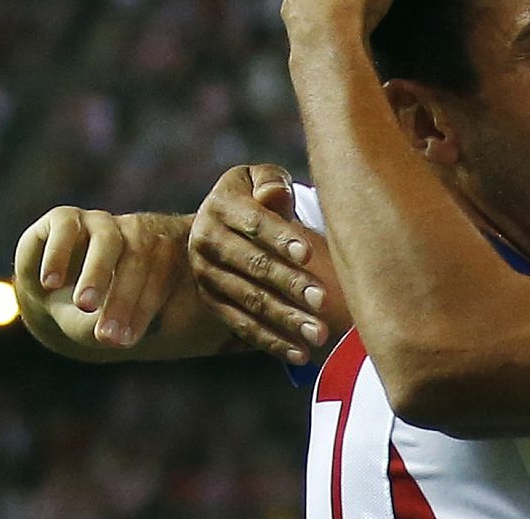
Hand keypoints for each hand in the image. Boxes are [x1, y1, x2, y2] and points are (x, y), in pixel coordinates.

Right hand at [14, 207, 189, 349]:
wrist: (49, 293)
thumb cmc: (90, 313)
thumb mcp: (104, 325)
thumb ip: (117, 326)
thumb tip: (132, 333)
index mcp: (159, 255)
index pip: (163, 274)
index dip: (145, 307)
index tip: (126, 340)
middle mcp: (134, 233)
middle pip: (139, 257)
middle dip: (124, 297)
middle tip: (108, 331)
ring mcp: (102, 223)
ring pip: (107, 240)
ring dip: (97, 273)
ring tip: (85, 304)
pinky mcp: (65, 217)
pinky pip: (66, 227)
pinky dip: (58, 254)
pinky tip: (51, 283)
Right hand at [188, 164, 349, 364]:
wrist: (221, 221)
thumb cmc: (258, 193)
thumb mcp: (259, 177)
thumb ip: (271, 183)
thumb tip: (274, 195)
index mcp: (222, 205)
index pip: (255, 223)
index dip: (281, 238)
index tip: (308, 253)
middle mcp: (206, 241)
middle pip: (253, 265)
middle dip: (289, 283)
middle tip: (322, 299)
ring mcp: (207, 276)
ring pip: (250, 301)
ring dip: (285, 318)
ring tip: (319, 333)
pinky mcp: (213, 302)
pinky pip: (242, 326)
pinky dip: (271, 341)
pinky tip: (299, 353)